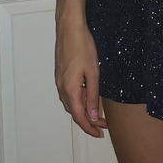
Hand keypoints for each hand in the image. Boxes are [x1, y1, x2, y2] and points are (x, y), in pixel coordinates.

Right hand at [55, 21, 107, 136]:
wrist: (70, 28)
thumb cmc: (82, 46)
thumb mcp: (93, 72)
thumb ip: (93, 95)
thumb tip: (93, 115)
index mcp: (70, 89)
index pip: (79, 116)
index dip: (89, 128)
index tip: (99, 134)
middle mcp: (62, 87)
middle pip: (74, 112)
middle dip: (88, 121)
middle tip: (103, 125)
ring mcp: (59, 81)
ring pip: (71, 103)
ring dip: (83, 111)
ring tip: (97, 114)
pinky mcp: (61, 74)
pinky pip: (69, 94)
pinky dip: (78, 100)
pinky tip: (87, 97)